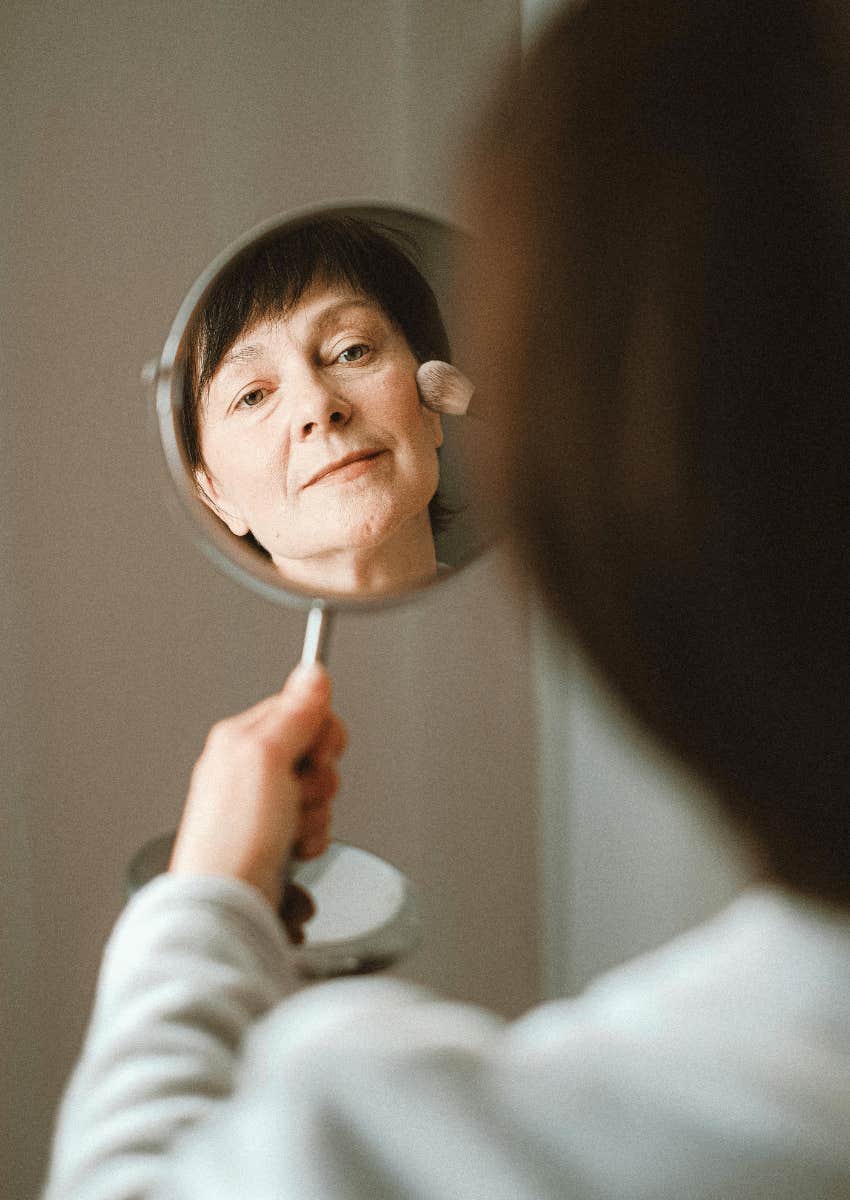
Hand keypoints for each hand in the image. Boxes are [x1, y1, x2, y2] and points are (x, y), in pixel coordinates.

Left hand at [169, 664, 346, 908]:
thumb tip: (313, 672)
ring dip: (316, 811)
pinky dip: (312, 836)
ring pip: (319, 790)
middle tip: (298, 791)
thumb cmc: (233, 835)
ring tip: (289, 825)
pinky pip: (315, 823)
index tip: (316, 751)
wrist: (227, 900)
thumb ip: (294, 712)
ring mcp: (263, 804)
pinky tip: (292, 845)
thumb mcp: (267, 757)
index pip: (301, 709)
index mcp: (242, 737)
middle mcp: (250, 767)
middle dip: (320, 775)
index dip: (321, 730)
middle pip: (316, 751)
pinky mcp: (275, 835)